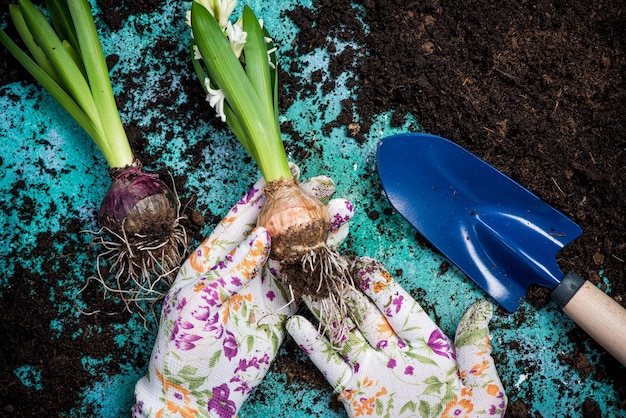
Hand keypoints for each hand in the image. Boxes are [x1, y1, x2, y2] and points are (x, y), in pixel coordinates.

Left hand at [132, 167, 353, 417]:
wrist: (195, 394)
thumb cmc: (184, 348)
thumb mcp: (198, 304)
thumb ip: (230, 270)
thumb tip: (261, 238)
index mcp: (212, 259)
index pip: (240, 218)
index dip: (262, 194)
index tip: (284, 172)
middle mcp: (240, 266)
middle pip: (274, 228)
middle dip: (299, 206)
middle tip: (326, 187)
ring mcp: (261, 286)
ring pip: (293, 251)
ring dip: (317, 232)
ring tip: (343, 213)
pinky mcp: (278, 308)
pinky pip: (301, 280)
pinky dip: (320, 264)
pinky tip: (337, 247)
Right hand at [286, 257, 506, 417]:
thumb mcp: (482, 390)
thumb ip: (475, 351)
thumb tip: (481, 310)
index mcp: (428, 348)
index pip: (400, 308)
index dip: (382, 286)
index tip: (364, 264)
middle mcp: (396, 354)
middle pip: (367, 315)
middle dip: (348, 291)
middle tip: (328, 268)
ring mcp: (374, 373)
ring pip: (345, 334)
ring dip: (327, 311)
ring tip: (308, 289)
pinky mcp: (355, 396)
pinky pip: (331, 367)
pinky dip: (314, 347)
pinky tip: (297, 326)